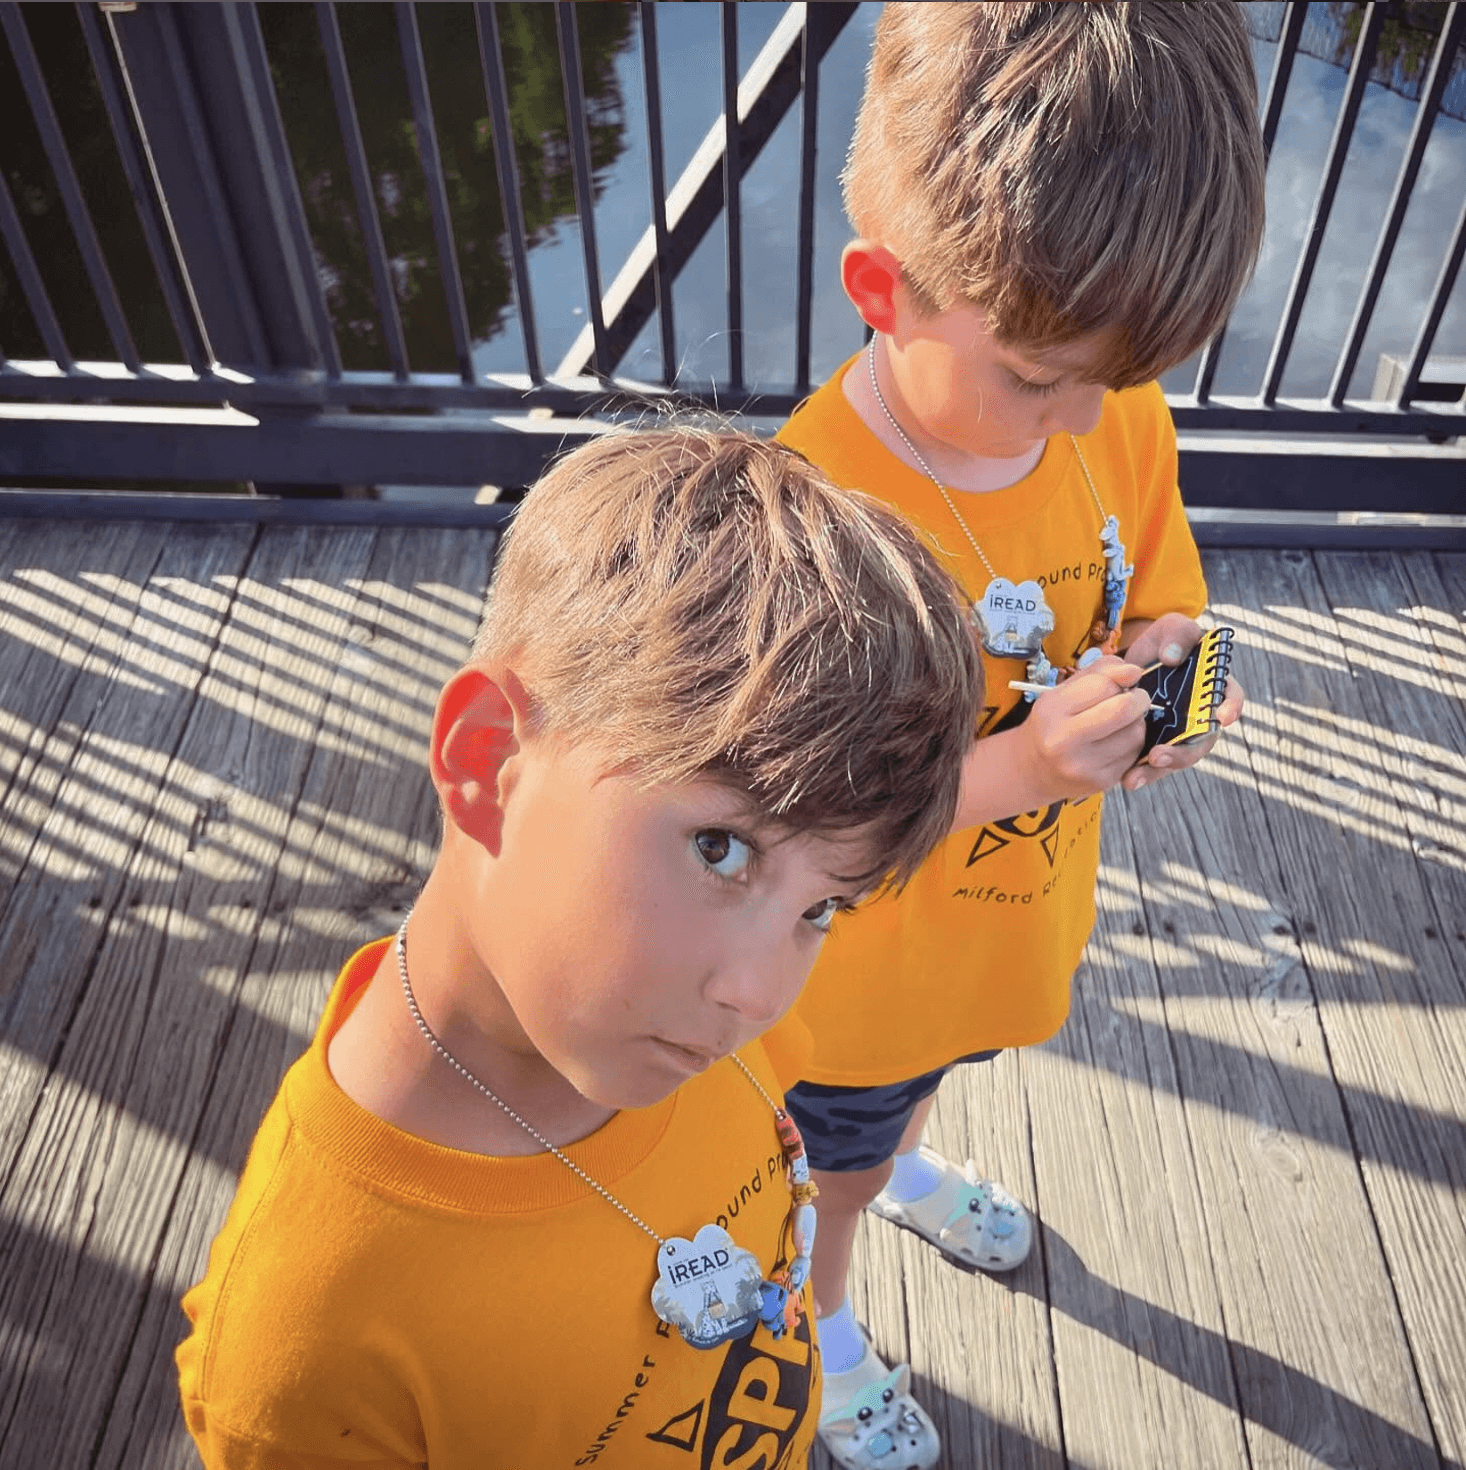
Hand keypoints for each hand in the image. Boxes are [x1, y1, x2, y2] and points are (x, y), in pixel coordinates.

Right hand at [1017, 656, 1152, 801]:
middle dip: (1138, 699)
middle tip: (1135, 698)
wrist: (1032, 770)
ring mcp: (1083, 765)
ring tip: (1119, 723)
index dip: (1119, 679)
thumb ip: (1099, 672)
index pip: (1103, 685)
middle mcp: (1063, 740)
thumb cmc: (1052, 723)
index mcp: (1052, 710)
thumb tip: (1134, 671)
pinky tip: (1115, 742)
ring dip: (1135, 723)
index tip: (1121, 682)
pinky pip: (1134, 754)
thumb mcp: (1063, 691)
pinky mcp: (1100, 781)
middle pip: (1123, 709)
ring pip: (1135, 733)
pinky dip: (1131, 743)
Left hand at [1119, 616, 1245, 790]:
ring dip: (1158, 771)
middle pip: (1201, 741)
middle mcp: (1200, 716)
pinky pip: (1153, 764)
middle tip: (1159, 756)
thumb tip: (1172, 656)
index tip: (1222, 717)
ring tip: (1135, 777)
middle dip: (1182, 753)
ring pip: (1176, 758)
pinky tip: (1126, 779)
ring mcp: (1178, 732)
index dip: (1231, 709)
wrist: (1132, 663)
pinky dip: (1141, 773)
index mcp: (1213, 688)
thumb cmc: (1163, 643)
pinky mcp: (1157, 743)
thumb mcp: (1170, 629)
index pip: (1231, 700)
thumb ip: (1177, 634)